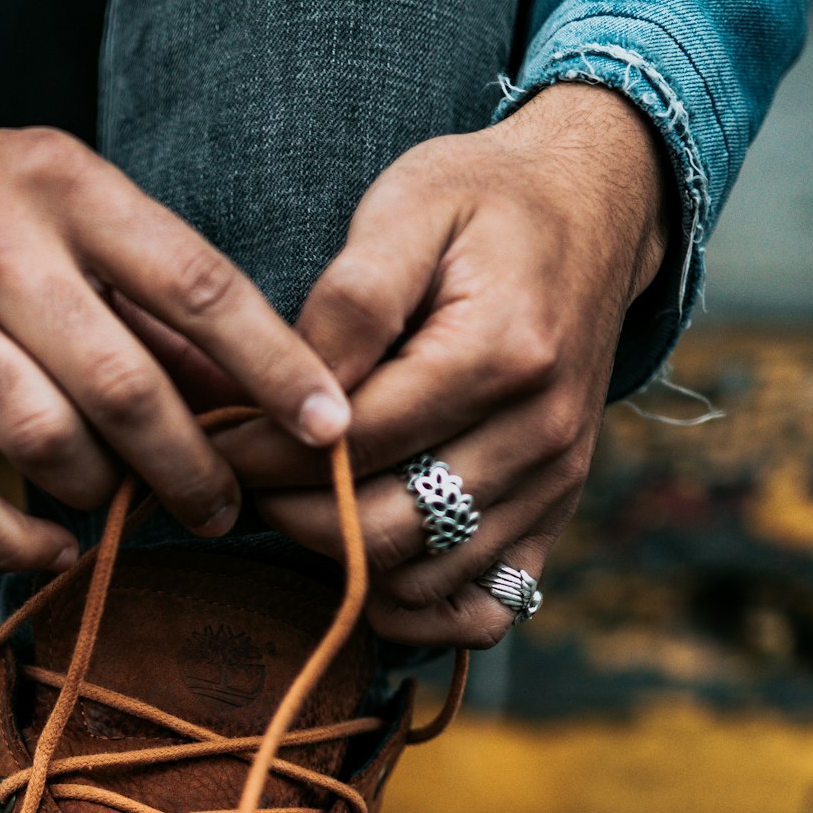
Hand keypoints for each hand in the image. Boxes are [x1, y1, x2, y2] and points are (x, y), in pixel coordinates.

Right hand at [0, 93, 350, 573]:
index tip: (330, 428)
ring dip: (100, 495)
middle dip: (190, 464)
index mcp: (66, 186)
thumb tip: (252, 397)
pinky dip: (11, 533)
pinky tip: (53, 545)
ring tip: (124, 512)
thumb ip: (146, 301)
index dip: (273, 364)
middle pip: (124, 382)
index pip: (196, 282)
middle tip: (223, 507)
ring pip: (40, 438)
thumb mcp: (61, 212)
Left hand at [220, 84, 671, 645]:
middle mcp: (540, 431)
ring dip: (343, 561)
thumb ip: (352, 300)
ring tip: (301, 504)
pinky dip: (418, 608)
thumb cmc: (485, 201)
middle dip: (293, 514)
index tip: (217, 441)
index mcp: (501, 352)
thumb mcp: (410, 204)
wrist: (595, 208)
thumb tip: (300, 394)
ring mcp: (554, 483)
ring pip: (421, 577)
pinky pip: (482, 611)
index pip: (355, 443)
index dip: (269, 454)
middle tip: (247, 481)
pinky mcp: (556, 513)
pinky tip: (368, 564)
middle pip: (383, 528)